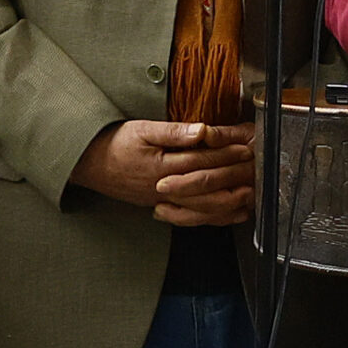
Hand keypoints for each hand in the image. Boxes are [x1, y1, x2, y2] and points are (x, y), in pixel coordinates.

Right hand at [72, 119, 257, 226]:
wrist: (89, 165)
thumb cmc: (115, 144)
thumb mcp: (141, 129)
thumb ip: (173, 132)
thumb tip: (201, 131)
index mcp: (162, 165)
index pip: (203, 159)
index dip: (228, 152)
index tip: (248, 145)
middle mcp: (166, 187)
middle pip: (208, 184)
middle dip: (235, 175)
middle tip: (257, 167)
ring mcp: (164, 201)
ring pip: (203, 206)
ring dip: (230, 200)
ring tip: (251, 193)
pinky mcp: (162, 207)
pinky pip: (193, 217)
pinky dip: (214, 217)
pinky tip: (232, 213)